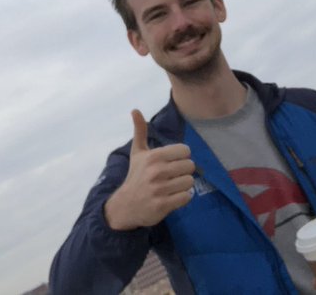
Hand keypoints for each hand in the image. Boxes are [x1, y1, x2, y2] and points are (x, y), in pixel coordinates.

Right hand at [104, 110, 195, 229]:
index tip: (173, 162)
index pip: (185, 151)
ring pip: (190, 182)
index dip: (181, 157)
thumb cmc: (135, 176)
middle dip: (184, 171)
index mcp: (154, 156)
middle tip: (174, 175)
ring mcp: (160, 189)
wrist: (125, 205)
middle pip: (190, 166)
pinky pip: (187, 197)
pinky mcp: (163, 205)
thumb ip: (140, 131)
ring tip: (173, 186)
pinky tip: (173, 196)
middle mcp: (157, 171)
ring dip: (184, 185)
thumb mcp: (137, 152)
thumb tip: (135, 109)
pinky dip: (183, 197)